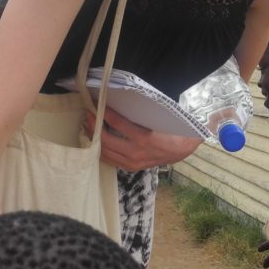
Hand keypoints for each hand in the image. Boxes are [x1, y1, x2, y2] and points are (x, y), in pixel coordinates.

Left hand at [85, 109, 202, 170]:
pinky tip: (96, 141)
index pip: (117, 123)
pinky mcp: (131, 168)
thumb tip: (118, 101)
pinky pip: (110, 160)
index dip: (104, 112)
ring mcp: (132, 162)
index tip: (96, 104)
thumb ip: (137, 114)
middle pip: (106, 139)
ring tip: (88, 127)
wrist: (181, 150)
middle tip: (87, 114)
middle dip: (93, 126)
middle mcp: (136, 152)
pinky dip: (101, 149)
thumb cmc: (169, 131)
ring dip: (94, 138)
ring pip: (105, 151)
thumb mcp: (156, 118)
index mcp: (143, 137)